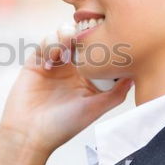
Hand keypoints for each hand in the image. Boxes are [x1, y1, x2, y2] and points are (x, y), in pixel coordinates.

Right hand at [0, 22, 133, 155]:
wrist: (29, 133)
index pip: (99, 50)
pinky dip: (49, 44)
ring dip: (65, 35)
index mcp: (88, 78)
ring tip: (65, 48)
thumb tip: (135, 75)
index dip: (103, 40)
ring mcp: (54, 63)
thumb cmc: (63, 126)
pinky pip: (45, 42)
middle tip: (83, 37)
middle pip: (81, 37)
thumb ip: (116, 93)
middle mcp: (72, 68)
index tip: (107, 38)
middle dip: (83, 32)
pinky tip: (50, 62)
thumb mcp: (95, 109)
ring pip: (63, 34)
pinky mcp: (36, 61)